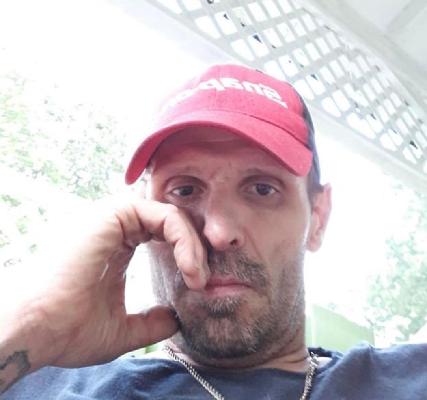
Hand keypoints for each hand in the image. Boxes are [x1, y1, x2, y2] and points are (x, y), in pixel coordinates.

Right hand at [11, 198, 208, 368]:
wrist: (35, 330)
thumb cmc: (68, 330)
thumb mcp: (120, 330)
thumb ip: (150, 322)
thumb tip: (174, 319)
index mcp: (119, 245)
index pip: (166, 235)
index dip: (188, 255)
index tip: (199, 285)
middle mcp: (118, 227)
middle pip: (174, 223)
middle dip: (196, 248)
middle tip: (204, 279)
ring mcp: (115, 218)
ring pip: (173, 216)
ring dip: (193, 245)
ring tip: (199, 276)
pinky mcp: (114, 215)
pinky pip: (165, 216)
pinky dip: (184, 238)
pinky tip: (190, 265)